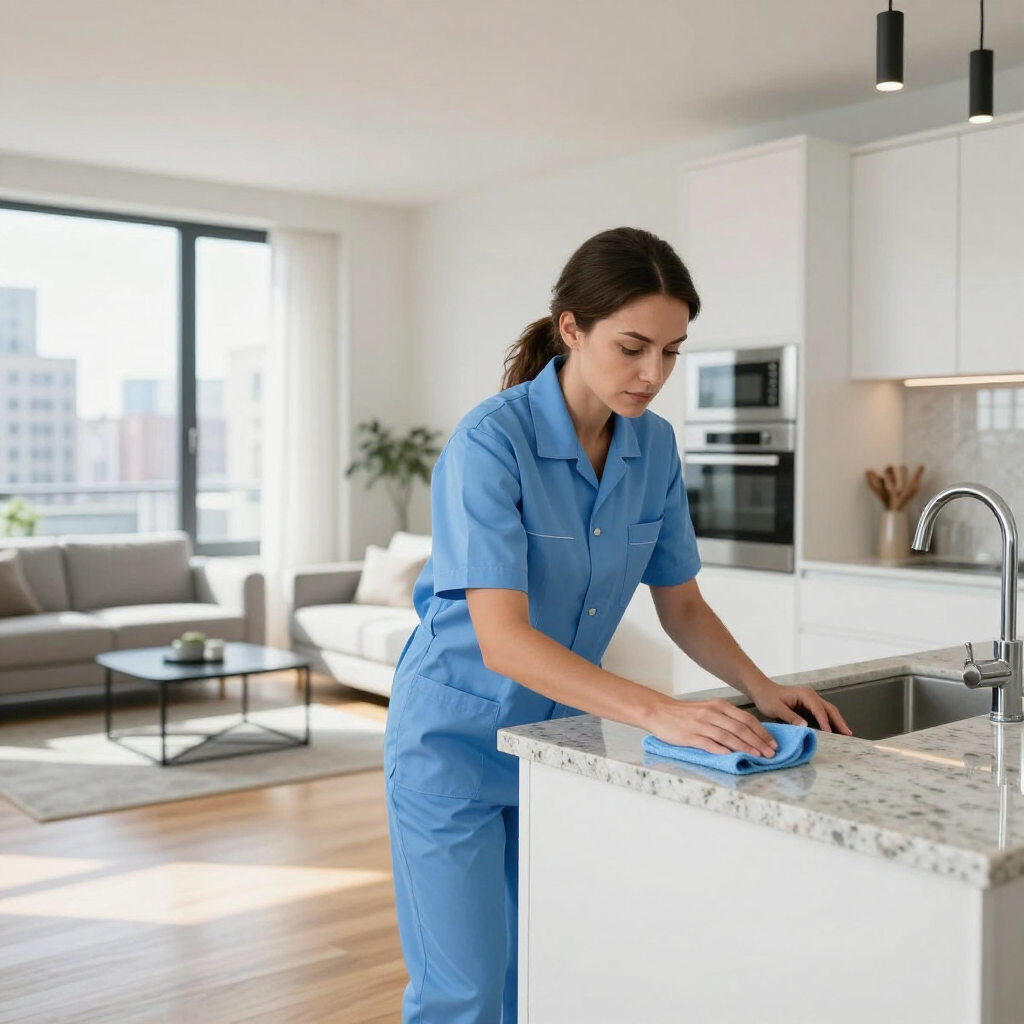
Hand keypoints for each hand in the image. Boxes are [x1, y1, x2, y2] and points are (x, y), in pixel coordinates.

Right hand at [647, 697, 778, 758]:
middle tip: (771, 753)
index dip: (761, 732)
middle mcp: (712, 713)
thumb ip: (725, 718)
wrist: (659, 712)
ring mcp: (701, 725)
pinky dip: (723, 751)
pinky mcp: (691, 736)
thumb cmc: (685, 713)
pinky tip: (734, 757)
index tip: (772, 743)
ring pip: (729, 736)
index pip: (746, 718)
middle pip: (741, 728)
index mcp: (718, 705)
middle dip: (759, 742)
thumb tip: (748, 733)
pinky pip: (710, 744)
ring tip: (758, 756)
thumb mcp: (707, 708)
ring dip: (746, 748)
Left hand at [751, 681, 852, 734]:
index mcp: (804, 694)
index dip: (825, 722)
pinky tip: (835, 730)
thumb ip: (790, 717)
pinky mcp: (809, 705)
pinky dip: (830, 721)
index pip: (818, 709)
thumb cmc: (767, 698)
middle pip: (828, 709)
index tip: (830, 733)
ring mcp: (811, 700)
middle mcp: (810, 695)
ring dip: (837, 721)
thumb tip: (805, 726)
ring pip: (828, 711)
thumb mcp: (776, 708)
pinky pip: (822, 713)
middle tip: (848, 734)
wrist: (762, 690)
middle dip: (839, 721)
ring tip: (846, 734)